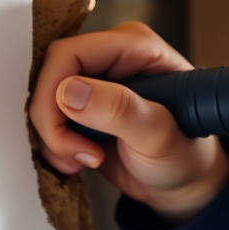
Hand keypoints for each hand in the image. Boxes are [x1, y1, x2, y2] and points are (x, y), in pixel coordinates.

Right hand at [29, 22, 228, 223]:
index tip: (68, 136)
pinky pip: (47, 118)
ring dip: (53, 139)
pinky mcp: (81, 106)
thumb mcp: (159, 135)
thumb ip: (120, 111)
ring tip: (86, 160)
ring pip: (43, 99)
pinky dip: (53, 145)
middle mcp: (110, 57)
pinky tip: (80, 159)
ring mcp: (94, 81)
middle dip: (52, 123)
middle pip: (49, 76)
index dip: (54, 95)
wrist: (182, 183)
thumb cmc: (185, 155)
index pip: (68, 54)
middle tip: (78, 155)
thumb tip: (70, 92)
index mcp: (134, 46)